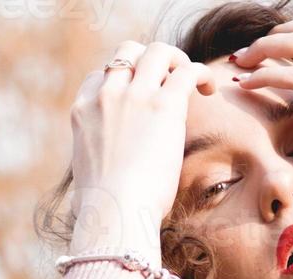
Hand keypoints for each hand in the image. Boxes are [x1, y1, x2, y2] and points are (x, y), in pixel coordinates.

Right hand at [68, 40, 215, 259]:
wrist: (114, 212)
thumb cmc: (102, 209)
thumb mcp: (86, 180)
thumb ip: (92, 168)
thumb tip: (88, 195)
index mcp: (83, 112)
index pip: (101, 75)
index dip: (125, 79)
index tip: (142, 95)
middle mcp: (105, 96)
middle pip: (128, 52)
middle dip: (150, 60)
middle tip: (169, 80)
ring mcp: (133, 96)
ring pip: (158, 52)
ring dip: (177, 60)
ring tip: (192, 80)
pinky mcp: (163, 105)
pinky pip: (186, 71)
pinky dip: (200, 72)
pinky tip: (209, 88)